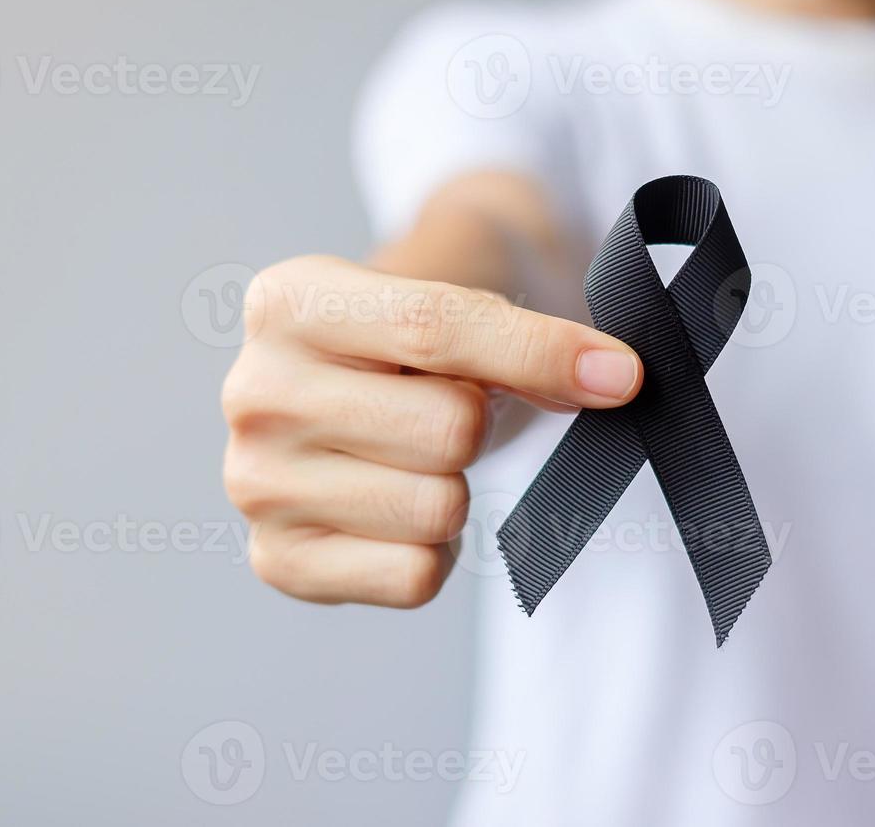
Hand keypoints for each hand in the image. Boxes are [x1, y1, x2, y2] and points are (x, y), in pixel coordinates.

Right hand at [221, 255, 642, 606]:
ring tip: (415, 454)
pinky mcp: (279, 561)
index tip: (621, 374)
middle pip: (448, 430)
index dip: (542, 353)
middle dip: (476, 423)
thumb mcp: (467, 299)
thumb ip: (531, 338)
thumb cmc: (420, 334)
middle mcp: (254, 392)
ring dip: (456, 487)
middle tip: (445, 406)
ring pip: (438, 509)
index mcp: (289, 301)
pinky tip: (398, 506)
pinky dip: (434, 550)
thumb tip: (613, 380)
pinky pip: (416, 575)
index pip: (435, 329)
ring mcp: (255, 484)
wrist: (362, 378)